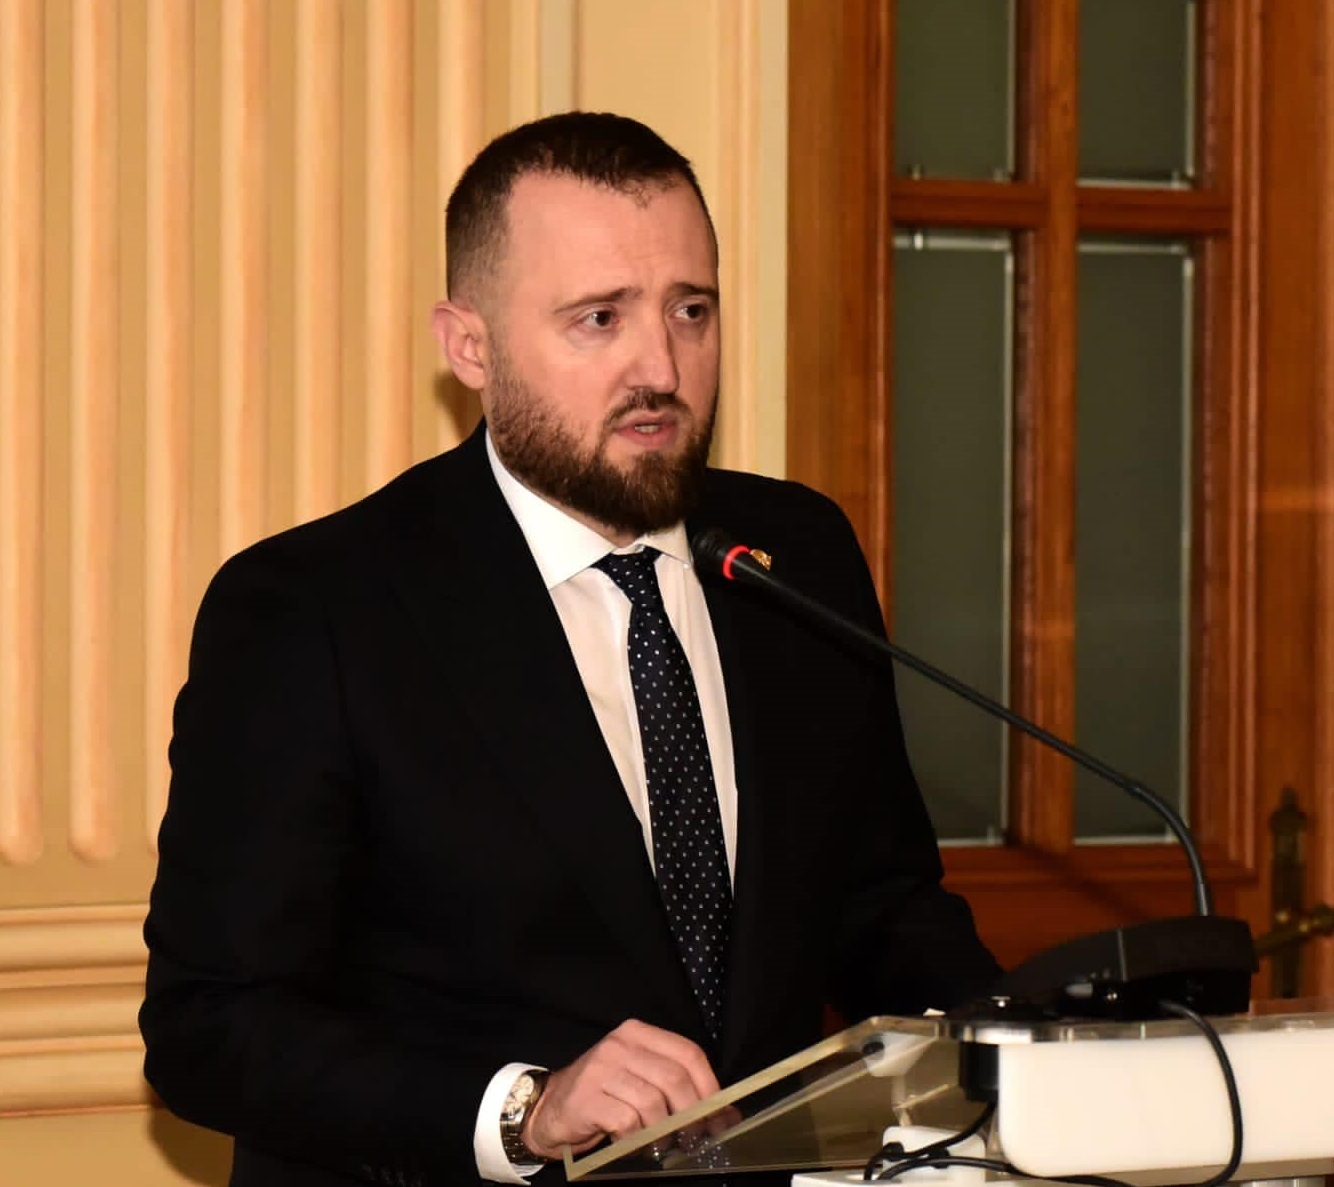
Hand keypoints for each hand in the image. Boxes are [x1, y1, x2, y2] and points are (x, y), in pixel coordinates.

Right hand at [521, 1019, 719, 1159]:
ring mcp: (601, 1068)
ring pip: (653, 1103)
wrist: (549, 1109)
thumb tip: (728, 1115)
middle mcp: (620, 1044)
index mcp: (638, 1034)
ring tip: (660, 1145)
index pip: (688, 1053)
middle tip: (693, 1139)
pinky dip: (636, 1141)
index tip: (718, 1117)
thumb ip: (680, 1091)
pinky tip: (631, 1144)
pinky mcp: (587, 1097)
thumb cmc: (603, 1097)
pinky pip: (628, 1122)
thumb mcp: (642, 1084)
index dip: (710, 1087)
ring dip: (663, 1133)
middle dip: (692, 1115)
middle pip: (674, 1079)